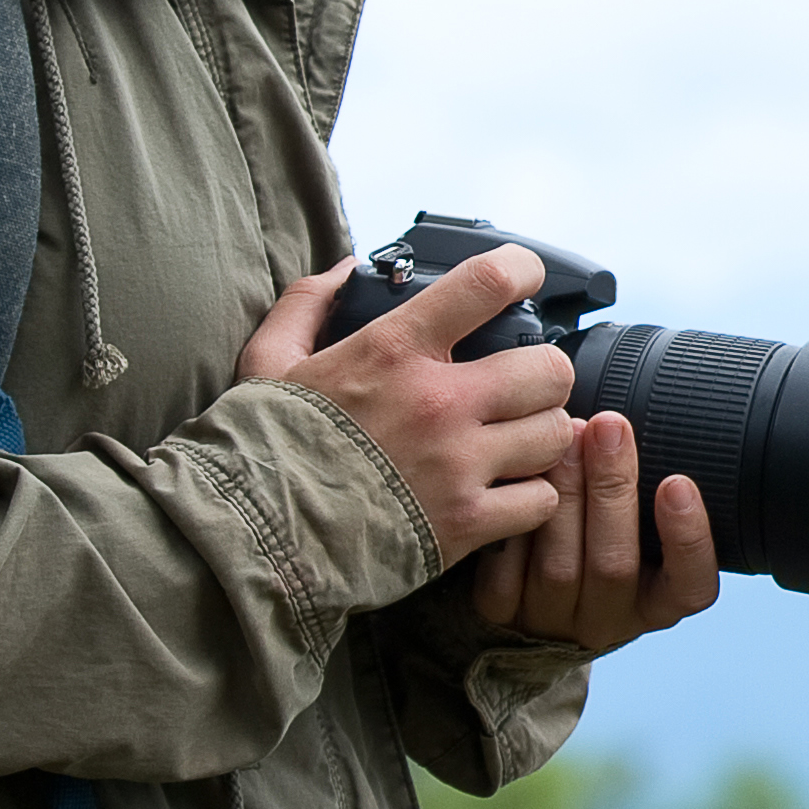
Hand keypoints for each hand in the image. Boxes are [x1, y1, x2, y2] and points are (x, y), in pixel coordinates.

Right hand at [243, 244, 587, 573]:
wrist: (253, 539)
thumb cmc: (262, 450)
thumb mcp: (269, 361)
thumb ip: (306, 305)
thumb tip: (345, 271)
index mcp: (392, 351)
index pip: (488, 283)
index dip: (522, 269)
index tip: (525, 276)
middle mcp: (437, 403)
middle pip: (548, 368)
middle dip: (543, 373)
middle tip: (521, 384)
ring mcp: (458, 466)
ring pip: (555, 434)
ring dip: (542, 434)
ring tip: (517, 440)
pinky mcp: (467, 523)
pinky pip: (542, 501)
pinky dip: (533, 497)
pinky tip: (506, 492)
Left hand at [459, 408, 723, 655]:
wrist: (528, 584)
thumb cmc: (598, 534)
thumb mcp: (637, 523)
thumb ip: (648, 488)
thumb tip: (640, 423)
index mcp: (657, 603)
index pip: (689, 587)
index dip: (687, 538)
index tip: (678, 483)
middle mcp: (608, 620)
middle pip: (615, 565)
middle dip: (612, 489)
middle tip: (608, 426)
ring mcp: (553, 621)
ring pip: (560, 567)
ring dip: (563, 494)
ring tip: (562, 436)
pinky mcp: (503, 613)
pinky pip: (507, 572)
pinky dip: (516, 517)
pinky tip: (520, 474)